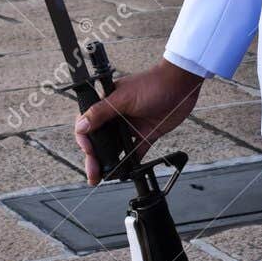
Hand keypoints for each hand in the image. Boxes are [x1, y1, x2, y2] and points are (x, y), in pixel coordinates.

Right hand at [75, 59, 203, 184]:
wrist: (181, 85)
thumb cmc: (153, 83)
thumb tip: (80, 126)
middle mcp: (117, 117)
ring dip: (110, 162)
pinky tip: (126, 172)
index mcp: (107, 105)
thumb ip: (101, 112)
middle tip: (93, 174)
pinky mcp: (146, 134)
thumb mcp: (123, 98)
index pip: (88, 125)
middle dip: (94, 158)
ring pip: (116, 148)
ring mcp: (131, 126)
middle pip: (100, 141)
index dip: (85, 140)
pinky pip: (136, 151)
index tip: (88, 152)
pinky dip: (131, 162)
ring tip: (105, 177)